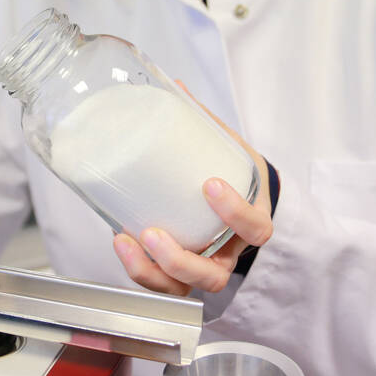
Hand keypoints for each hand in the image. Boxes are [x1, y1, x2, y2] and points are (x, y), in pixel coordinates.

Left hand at [112, 83, 273, 296]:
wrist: (241, 200)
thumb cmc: (235, 176)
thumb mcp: (231, 150)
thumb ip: (205, 124)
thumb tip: (176, 85)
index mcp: (252, 224)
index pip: (255, 229)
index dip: (235, 213)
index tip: (210, 184)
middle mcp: (229, 254)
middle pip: (212, 277)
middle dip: (179, 259)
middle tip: (153, 232)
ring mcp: (203, 268)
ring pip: (182, 289)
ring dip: (151, 272)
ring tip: (126, 242)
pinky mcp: (179, 273)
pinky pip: (161, 283)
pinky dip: (140, 269)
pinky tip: (121, 242)